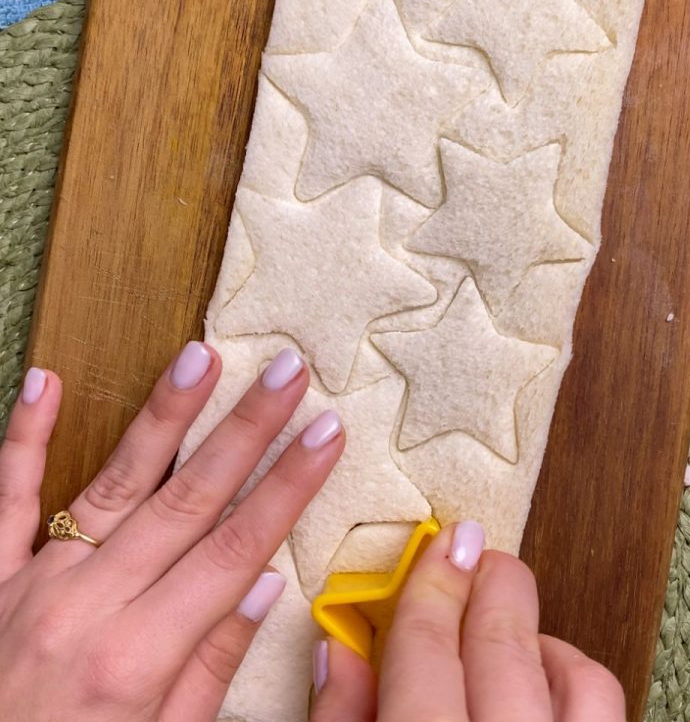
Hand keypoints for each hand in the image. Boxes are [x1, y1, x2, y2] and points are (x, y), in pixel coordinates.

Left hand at [0, 343, 343, 721]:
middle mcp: (88, 605)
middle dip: (247, 430)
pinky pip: (4, 497)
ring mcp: (32, 581)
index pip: (236, 549)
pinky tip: (46, 381)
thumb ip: (211, 664)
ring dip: (165, 415)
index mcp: (136, 658)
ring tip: (201, 357)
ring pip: (114, 481)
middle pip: (188, 499)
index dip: (289, 486)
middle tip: (286, 373)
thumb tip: (263, 582)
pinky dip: (22, 438)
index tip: (325, 435)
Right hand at [311, 524, 625, 721]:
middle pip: (503, 645)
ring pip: (578, 677)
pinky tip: (540, 684)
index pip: (427, 650)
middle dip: (490, 582)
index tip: (439, 546)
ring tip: (506, 624)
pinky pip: (606, 711)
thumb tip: (341, 650)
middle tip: (475, 550)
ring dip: (540, 634)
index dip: (430, 586)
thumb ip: (340, 721)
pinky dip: (575, 679)